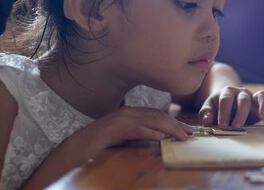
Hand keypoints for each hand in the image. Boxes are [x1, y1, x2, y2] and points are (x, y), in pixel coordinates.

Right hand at [71, 106, 190, 157]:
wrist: (73, 150)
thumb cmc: (97, 147)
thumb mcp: (122, 139)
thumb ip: (137, 135)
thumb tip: (158, 139)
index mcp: (129, 113)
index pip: (156, 114)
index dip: (173, 121)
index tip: (187, 129)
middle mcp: (126, 113)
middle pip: (157, 116)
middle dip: (176, 124)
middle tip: (190, 133)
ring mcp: (119, 120)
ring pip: (150, 121)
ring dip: (169, 128)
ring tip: (182, 136)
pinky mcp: (113, 130)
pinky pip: (136, 130)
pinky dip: (150, 133)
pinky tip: (161, 138)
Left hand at [198, 87, 263, 127]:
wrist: (229, 101)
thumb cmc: (218, 107)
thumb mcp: (209, 108)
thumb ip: (206, 113)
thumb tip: (207, 121)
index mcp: (227, 92)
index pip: (225, 100)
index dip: (224, 113)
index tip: (222, 126)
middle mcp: (242, 93)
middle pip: (243, 100)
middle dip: (240, 114)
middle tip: (236, 127)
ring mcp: (254, 97)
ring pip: (261, 96)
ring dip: (263, 106)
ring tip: (263, 117)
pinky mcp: (263, 104)